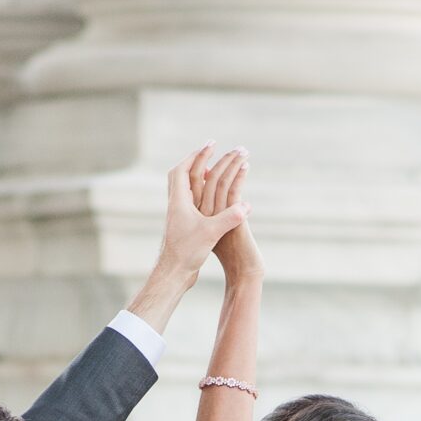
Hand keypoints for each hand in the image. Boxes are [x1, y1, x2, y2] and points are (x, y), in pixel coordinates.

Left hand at [125, 146, 252, 328]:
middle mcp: (176, 205)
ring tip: (211, 166)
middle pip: (182, 175)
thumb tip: (247, 205)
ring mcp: (178, 215)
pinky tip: (209, 192)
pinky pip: (190, 200)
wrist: (173, 274)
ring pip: (185, 187)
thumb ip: (230, 218)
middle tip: (211, 149)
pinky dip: (200, 190)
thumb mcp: (211, 234)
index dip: (196, 156)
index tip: (209, 146)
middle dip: (197, 160)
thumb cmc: (188, 254)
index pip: (183, 170)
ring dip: (198, 174)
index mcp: (179, 202)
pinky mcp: (183, 225)